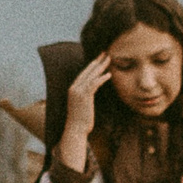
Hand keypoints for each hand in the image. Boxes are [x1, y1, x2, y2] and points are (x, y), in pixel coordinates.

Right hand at [56, 52, 111, 172]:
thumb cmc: (80, 121)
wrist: (75, 130)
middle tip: (105, 53)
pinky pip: (94, 84)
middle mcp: (74, 88)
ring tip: (109, 59)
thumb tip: (91, 95)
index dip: (92, 65)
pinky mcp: (84, 96)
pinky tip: (108, 75)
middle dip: (97, 61)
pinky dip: (101, 78)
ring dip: (101, 66)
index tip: (99, 59)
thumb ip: (85, 98)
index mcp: (72, 89)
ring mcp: (78, 92)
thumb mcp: (81, 106)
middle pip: (87, 71)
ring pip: (91, 75)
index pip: (83, 73)